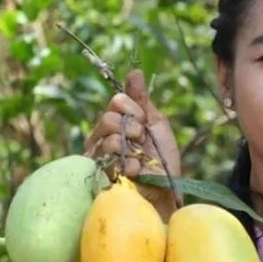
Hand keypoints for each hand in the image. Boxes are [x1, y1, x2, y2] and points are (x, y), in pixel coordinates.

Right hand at [85, 70, 180, 207]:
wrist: (165, 191)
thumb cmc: (162, 160)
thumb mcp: (156, 123)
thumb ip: (142, 100)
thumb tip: (134, 70)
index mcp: (116, 121)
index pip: (116, 101)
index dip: (133, 109)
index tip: (145, 122)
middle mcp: (102, 136)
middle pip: (107, 118)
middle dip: (132, 129)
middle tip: (141, 141)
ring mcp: (98, 156)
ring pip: (106, 139)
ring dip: (130, 149)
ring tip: (140, 160)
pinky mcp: (97, 175)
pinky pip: (107, 160)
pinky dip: (128, 165)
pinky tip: (136, 172)